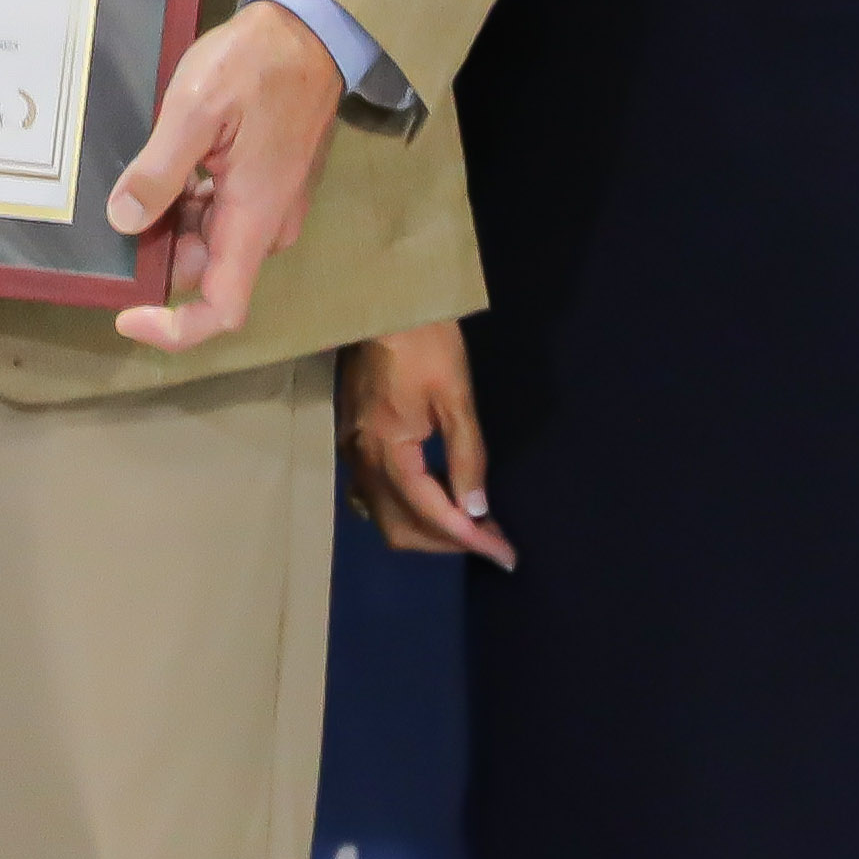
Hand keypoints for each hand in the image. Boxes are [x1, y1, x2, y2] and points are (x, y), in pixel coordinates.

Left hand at [107, 3, 348, 353]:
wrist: (311, 29)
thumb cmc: (255, 65)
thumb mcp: (195, 110)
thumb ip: (159, 171)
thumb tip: (124, 222)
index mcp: (253, 217)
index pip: (222, 309)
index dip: (174, 328)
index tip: (127, 315)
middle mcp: (267, 225)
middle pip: (206, 271)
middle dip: (159, 255)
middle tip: (120, 205)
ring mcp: (270, 205)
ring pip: (210, 241)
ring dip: (170, 225)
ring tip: (138, 177)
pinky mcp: (266, 185)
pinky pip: (221, 214)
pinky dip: (187, 204)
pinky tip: (165, 167)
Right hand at [340, 320, 506, 566]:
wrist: (385, 303)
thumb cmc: (427, 343)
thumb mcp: (457, 399)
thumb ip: (467, 457)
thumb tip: (476, 510)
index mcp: (388, 449)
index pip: (430, 512)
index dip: (469, 539)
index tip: (505, 555)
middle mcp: (362, 459)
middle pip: (401, 527)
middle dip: (449, 543)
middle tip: (493, 541)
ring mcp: (353, 451)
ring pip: (385, 516)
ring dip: (428, 530)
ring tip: (471, 527)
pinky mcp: (354, 441)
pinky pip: (375, 496)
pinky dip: (406, 511)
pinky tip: (435, 501)